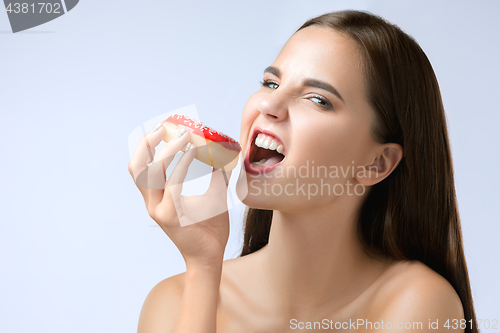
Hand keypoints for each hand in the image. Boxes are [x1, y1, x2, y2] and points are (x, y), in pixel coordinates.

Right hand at [128, 123, 231, 265]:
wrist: (210, 257)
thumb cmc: (210, 228)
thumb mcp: (212, 196)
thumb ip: (214, 176)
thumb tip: (225, 155)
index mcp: (156, 198)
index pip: (140, 167)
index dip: (145, 146)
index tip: (160, 128)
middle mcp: (152, 203)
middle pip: (136, 168)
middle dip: (147, 144)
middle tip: (164, 128)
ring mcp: (158, 210)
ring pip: (150, 174)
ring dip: (166, 151)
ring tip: (183, 136)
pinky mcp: (170, 217)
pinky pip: (173, 185)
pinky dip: (182, 165)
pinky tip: (193, 154)